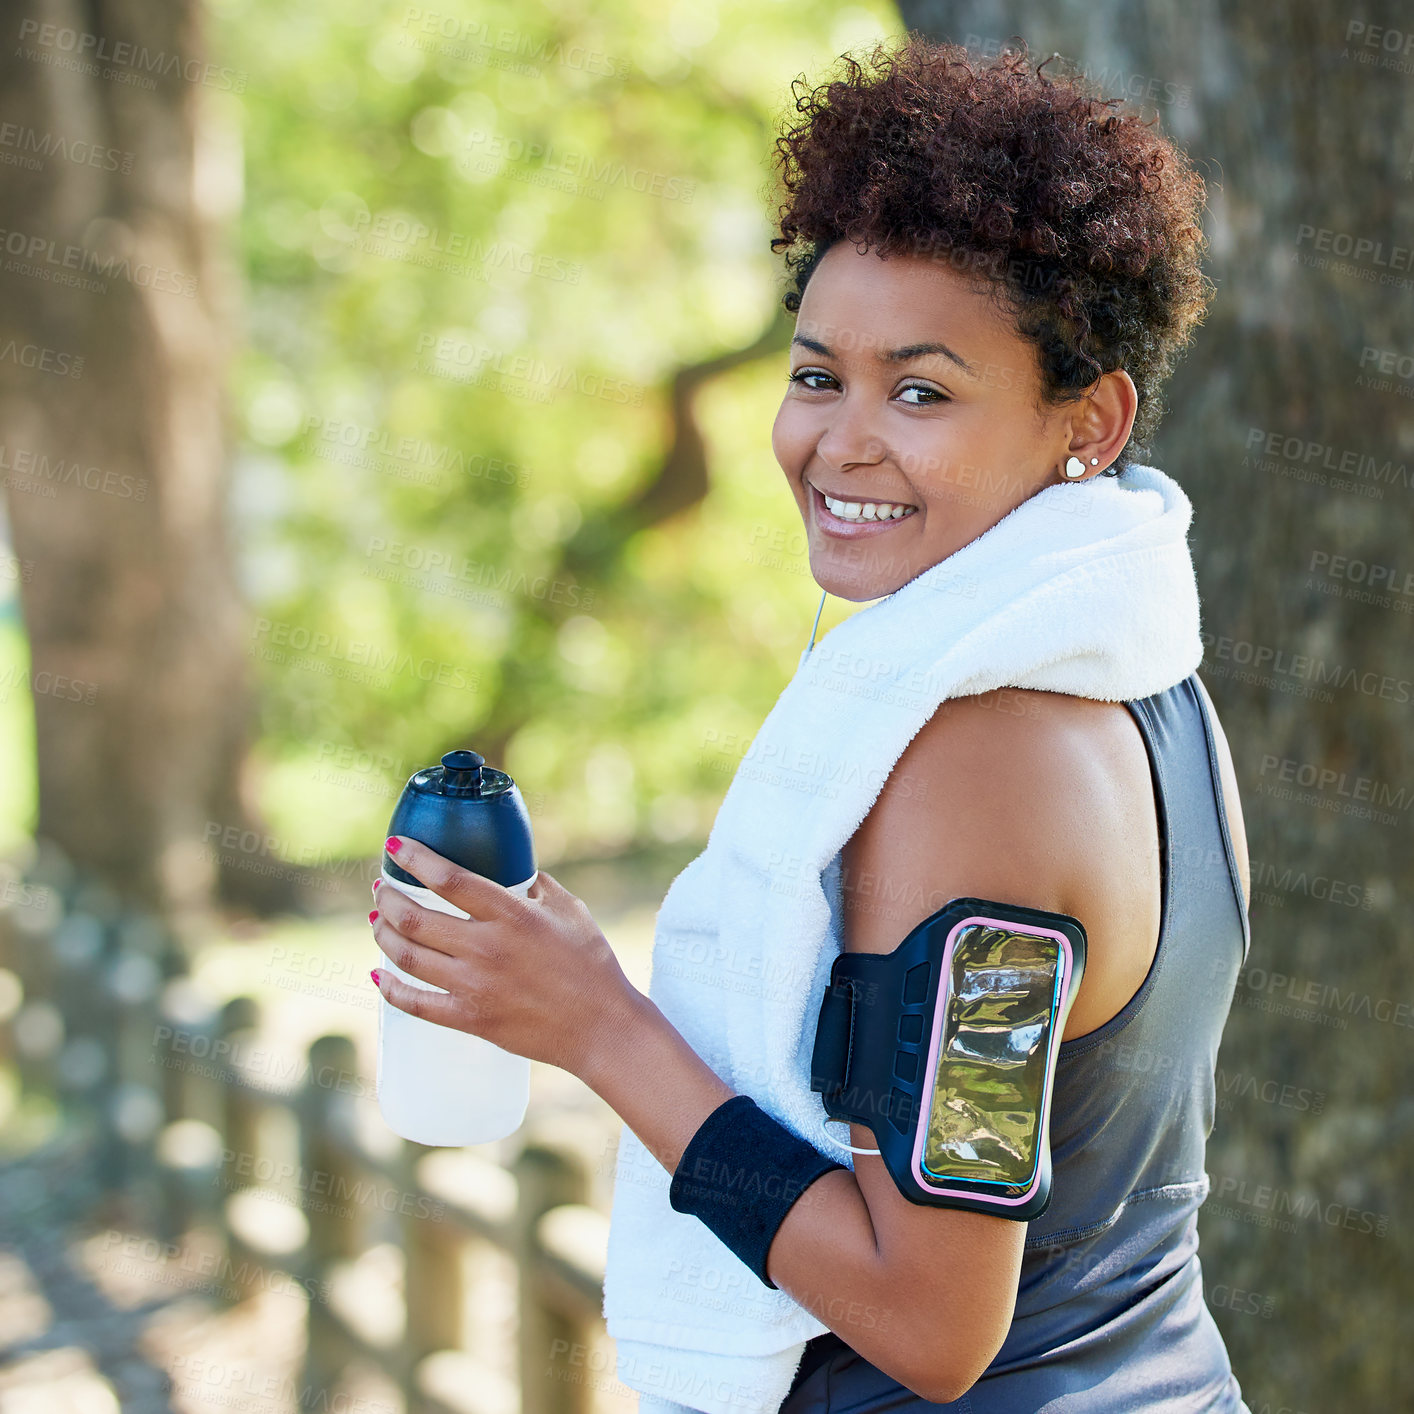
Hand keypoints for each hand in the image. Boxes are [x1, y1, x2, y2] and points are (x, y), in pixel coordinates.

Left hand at [369, 835, 640, 1080]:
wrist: (600, 1027)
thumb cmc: (592, 965)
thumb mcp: (570, 911)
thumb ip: (538, 886)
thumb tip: (515, 872)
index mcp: (512, 915)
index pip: (449, 879)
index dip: (415, 860)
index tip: (395, 848)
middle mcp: (487, 948)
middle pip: (416, 918)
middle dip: (389, 898)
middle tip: (383, 888)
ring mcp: (474, 986)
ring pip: (408, 956)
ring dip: (384, 935)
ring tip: (379, 921)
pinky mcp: (470, 1019)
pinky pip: (415, 1004)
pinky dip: (390, 988)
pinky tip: (378, 973)